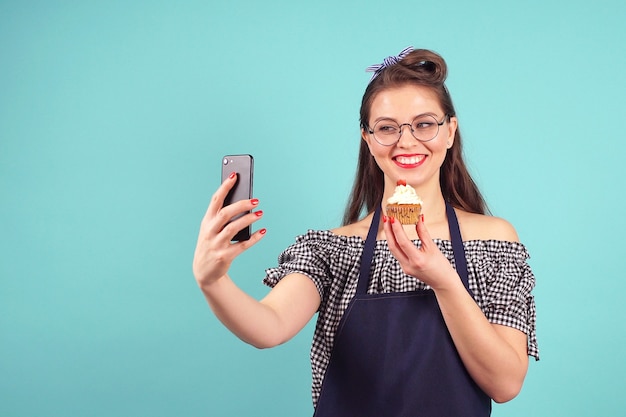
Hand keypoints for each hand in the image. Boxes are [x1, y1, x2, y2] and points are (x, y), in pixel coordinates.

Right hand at [192, 172, 265, 287]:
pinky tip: (263, 231)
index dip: (225, 187)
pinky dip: (254, 238)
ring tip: (260, 213)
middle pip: (225, 213)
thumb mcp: (212, 230)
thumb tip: (244, 202)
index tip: (235, 175)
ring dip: (248, 220)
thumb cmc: (211, 245)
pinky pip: (242, 245)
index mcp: (206, 221)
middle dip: (241, 205)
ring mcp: (216, 244)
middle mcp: (209, 231)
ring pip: (233, 228)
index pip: (215, 200)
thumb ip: (223, 217)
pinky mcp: (224, 256)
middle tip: (255, 200)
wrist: (204, 272)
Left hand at [383, 214, 456, 290]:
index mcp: (418, 260)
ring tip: (388, 223)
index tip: (393, 218)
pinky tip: (394, 234)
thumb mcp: (433, 247)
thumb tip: (419, 219)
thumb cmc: (441, 267)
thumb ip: (423, 233)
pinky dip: (394, 243)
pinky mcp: (404, 268)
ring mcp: (405, 268)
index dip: (396, 229)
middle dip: (388, 231)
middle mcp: (408, 265)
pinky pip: (396, 254)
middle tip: (386, 218)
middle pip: (393, 246)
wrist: (443, 282)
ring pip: (393, 250)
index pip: (402, 242)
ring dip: (389, 236)